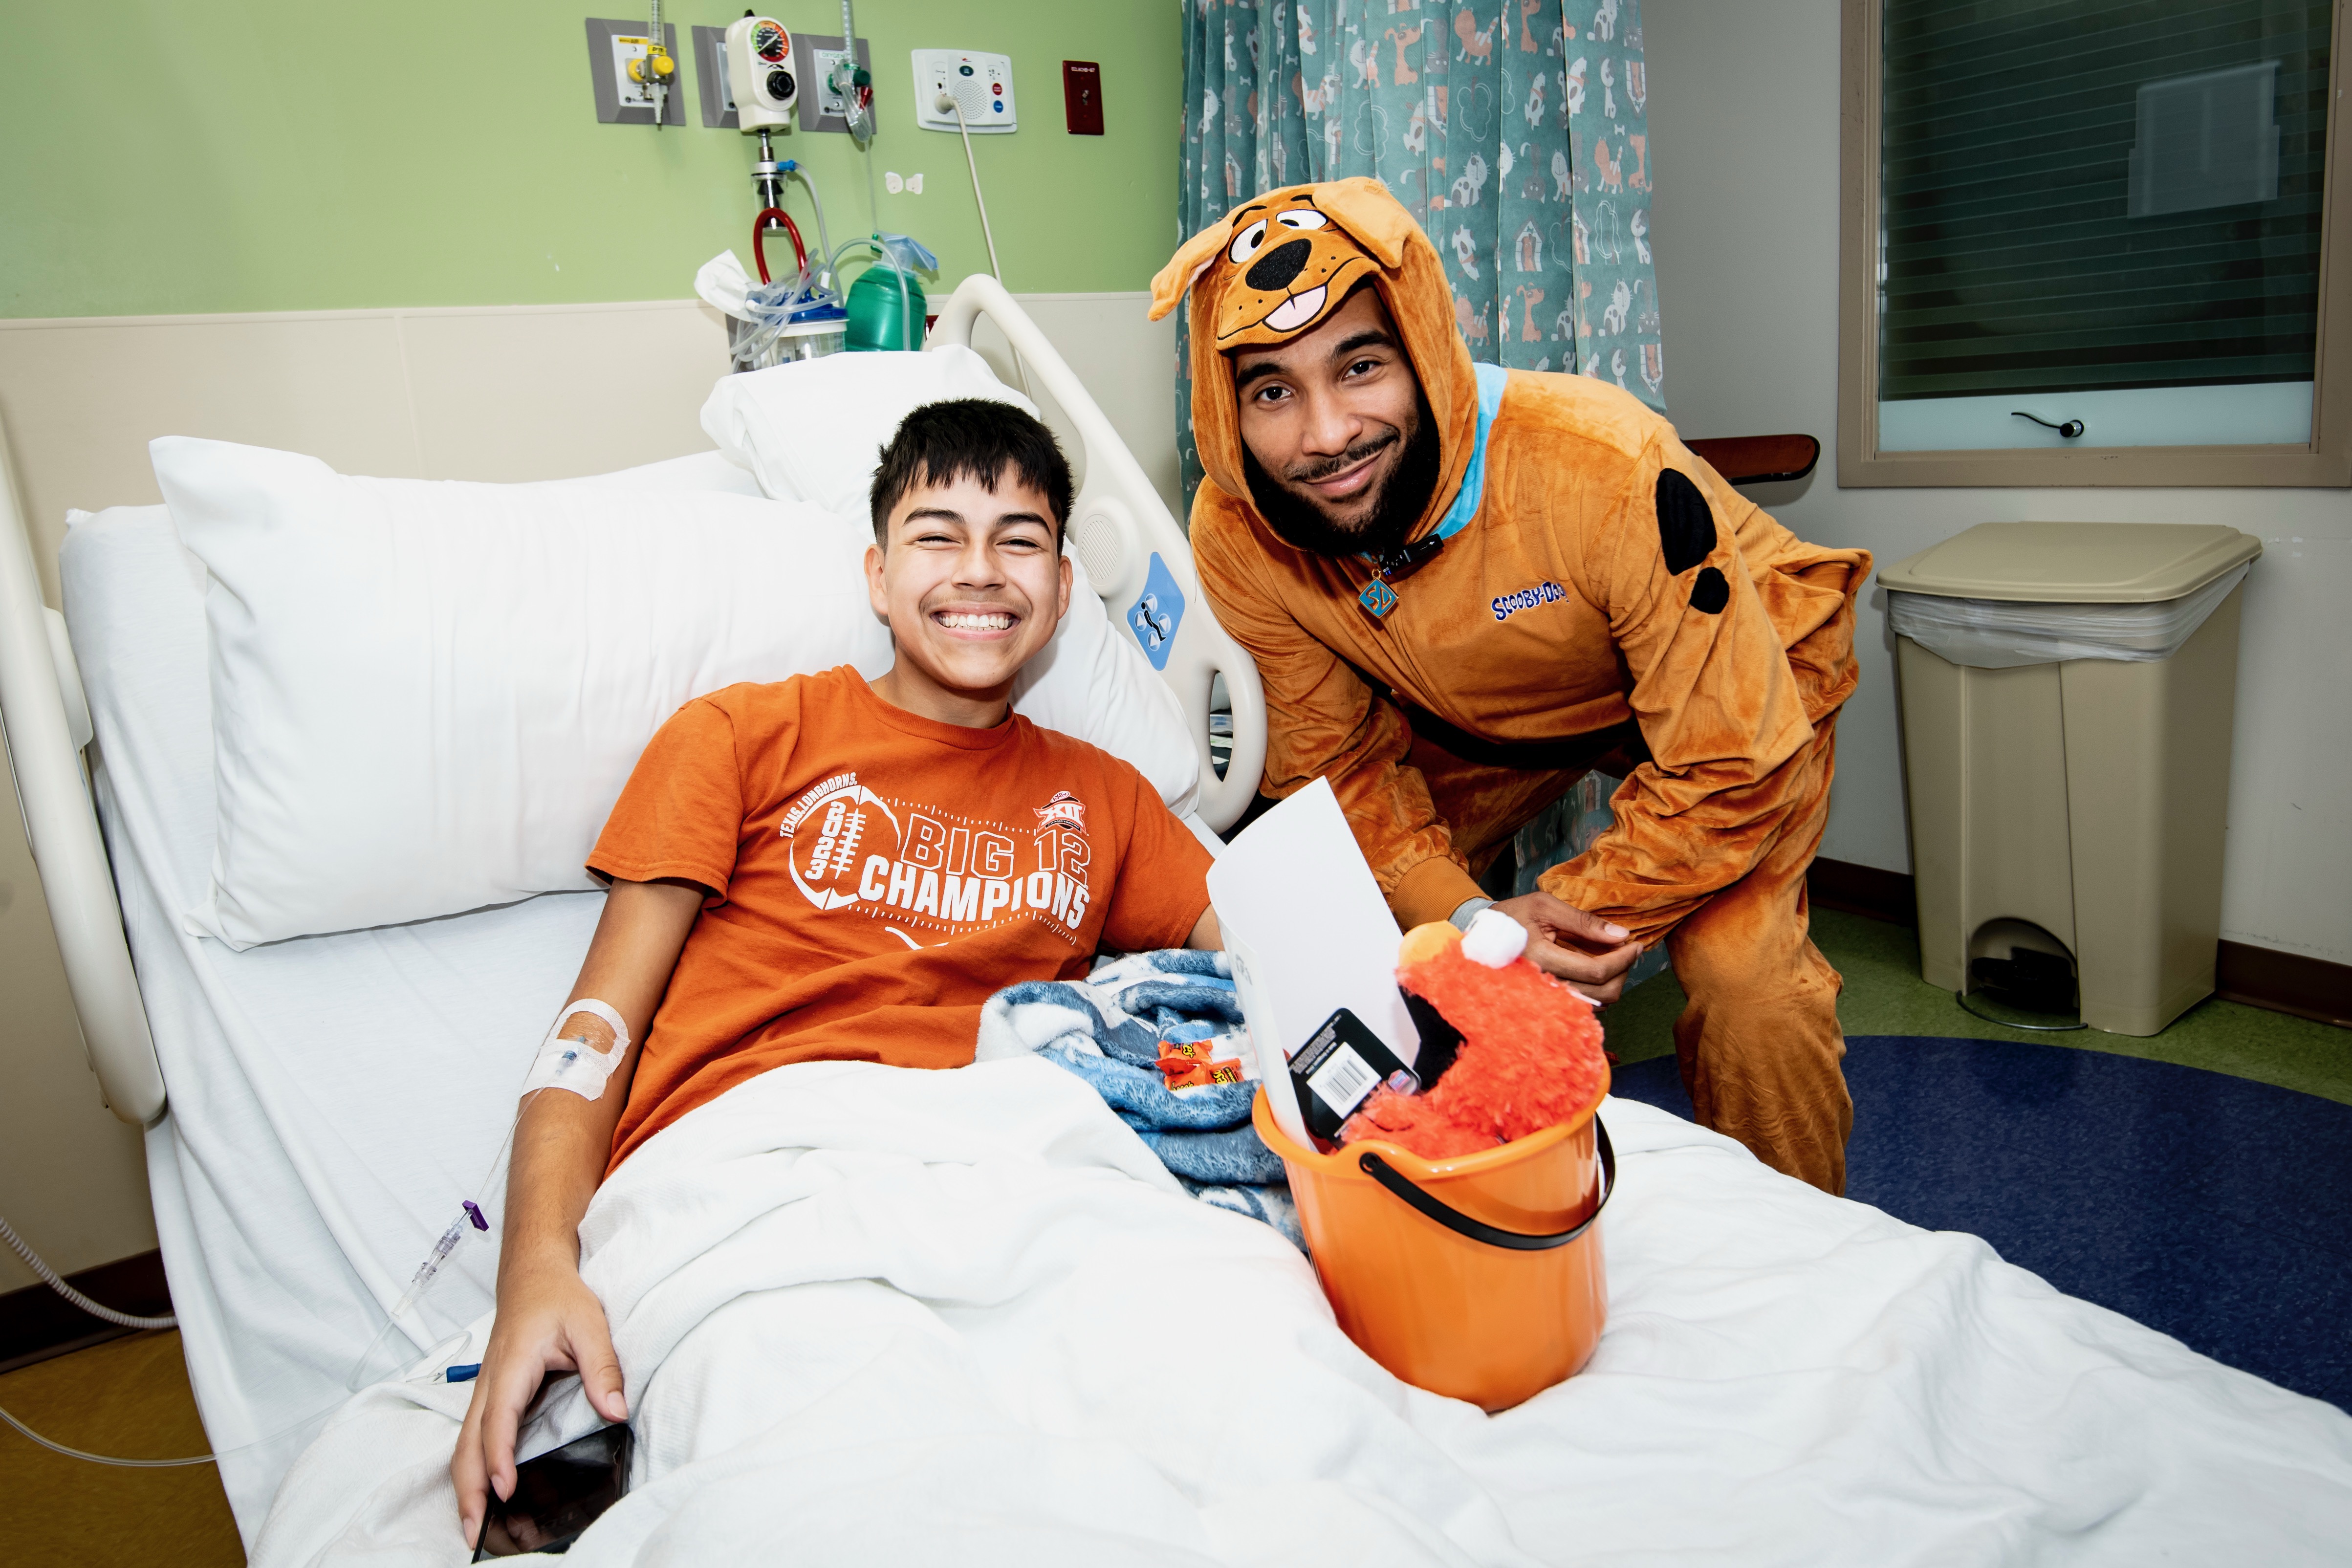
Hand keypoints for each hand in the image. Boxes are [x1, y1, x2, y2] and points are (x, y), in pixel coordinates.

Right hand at [450, 1258, 626, 1547]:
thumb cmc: (557, 1295)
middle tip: (474, 1533)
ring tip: (474, 1529)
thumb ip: (603, 1367)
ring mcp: (486, 1392)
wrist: (532, 1273)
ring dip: (466, 1488)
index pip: (499, 1420)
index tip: (504, 1489)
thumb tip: (616, 1410)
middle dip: (468, 1491)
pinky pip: (474, 1440)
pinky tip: (485, 1496)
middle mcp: (490, 1384)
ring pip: (464, 1447)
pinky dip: (473, 1471)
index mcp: (512, 1366)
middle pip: (467, 1446)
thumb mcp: (589, 1323)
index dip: (499, 1457)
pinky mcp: (491, 1398)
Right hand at [1487, 891, 1644, 1002]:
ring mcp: (1546, 997)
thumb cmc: (1514, 915)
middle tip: (1629, 949)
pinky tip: (1599, 967)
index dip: (1623, 959)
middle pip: (1602, 993)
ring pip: (1598, 1003)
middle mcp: (1543, 985)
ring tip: (1615, 956)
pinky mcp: (1549, 1001)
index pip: (1596, 971)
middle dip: (1624, 970)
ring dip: (1615, 980)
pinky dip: (1600, 988)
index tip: (1635, 943)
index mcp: (1541, 958)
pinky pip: (1586, 1004)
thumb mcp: (1546, 906)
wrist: (1486, 935)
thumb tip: (1621, 935)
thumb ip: (1584, 921)